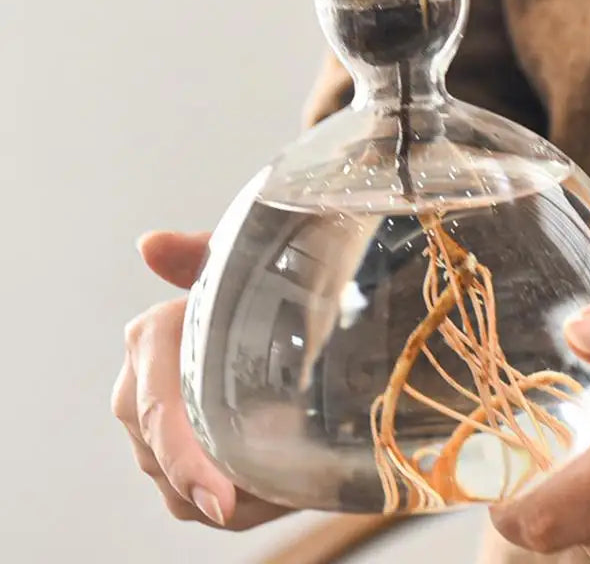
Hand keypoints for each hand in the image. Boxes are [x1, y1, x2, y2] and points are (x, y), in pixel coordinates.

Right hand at [111, 230, 289, 529]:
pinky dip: (233, 505)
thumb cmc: (264, 282)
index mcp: (152, 338)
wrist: (286, 307)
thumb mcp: (244, 263)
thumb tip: (151, 246)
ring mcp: (153, 429)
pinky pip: (189, 503)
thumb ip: (201, 255)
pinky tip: (271, 485)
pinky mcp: (174, 459)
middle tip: (282, 486)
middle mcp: (140, 387)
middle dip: (218, 481)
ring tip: (287, 480)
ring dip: (234, 498)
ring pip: (178, 490)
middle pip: (164, 457)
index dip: (183, 455)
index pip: (155, 407)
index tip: (219, 497)